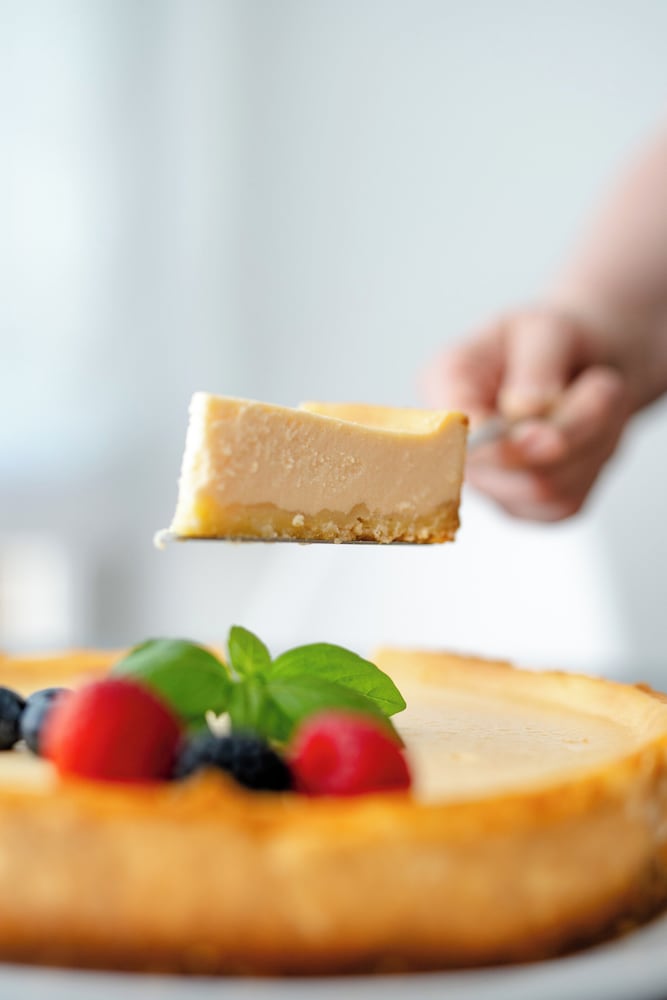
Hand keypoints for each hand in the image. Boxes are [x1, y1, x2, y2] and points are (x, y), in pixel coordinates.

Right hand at [422, 307, 631, 520]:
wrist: (582, 362)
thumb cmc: (551, 341)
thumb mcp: (546, 328)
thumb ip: (534, 365)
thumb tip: (524, 411)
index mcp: (444, 385)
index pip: (446, 431)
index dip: (487, 438)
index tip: (529, 416)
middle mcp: (456, 443)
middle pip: (506, 467)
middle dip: (569, 427)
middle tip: (603, 385)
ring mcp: (489, 482)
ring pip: (545, 489)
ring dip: (591, 439)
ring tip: (601, 393)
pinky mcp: (527, 506)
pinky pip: (566, 502)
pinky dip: (596, 460)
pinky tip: (594, 427)